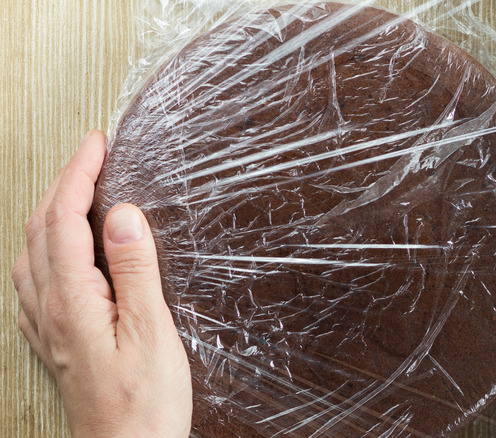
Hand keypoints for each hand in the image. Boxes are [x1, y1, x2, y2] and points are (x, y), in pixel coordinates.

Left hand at [11, 131, 191, 436]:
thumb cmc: (144, 403)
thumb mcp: (151, 332)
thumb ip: (136, 271)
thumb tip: (123, 216)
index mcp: (73, 301)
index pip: (66, 221)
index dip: (79, 176)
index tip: (96, 144)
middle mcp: (50, 310)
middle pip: (41, 231)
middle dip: (62, 184)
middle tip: (89, 155)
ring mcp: (47, 327)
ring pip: (32, 253)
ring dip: (49, 212)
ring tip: (73, 190)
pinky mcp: (55, 341)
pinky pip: (33, 281)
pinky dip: (42, 249)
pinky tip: (53, 254)